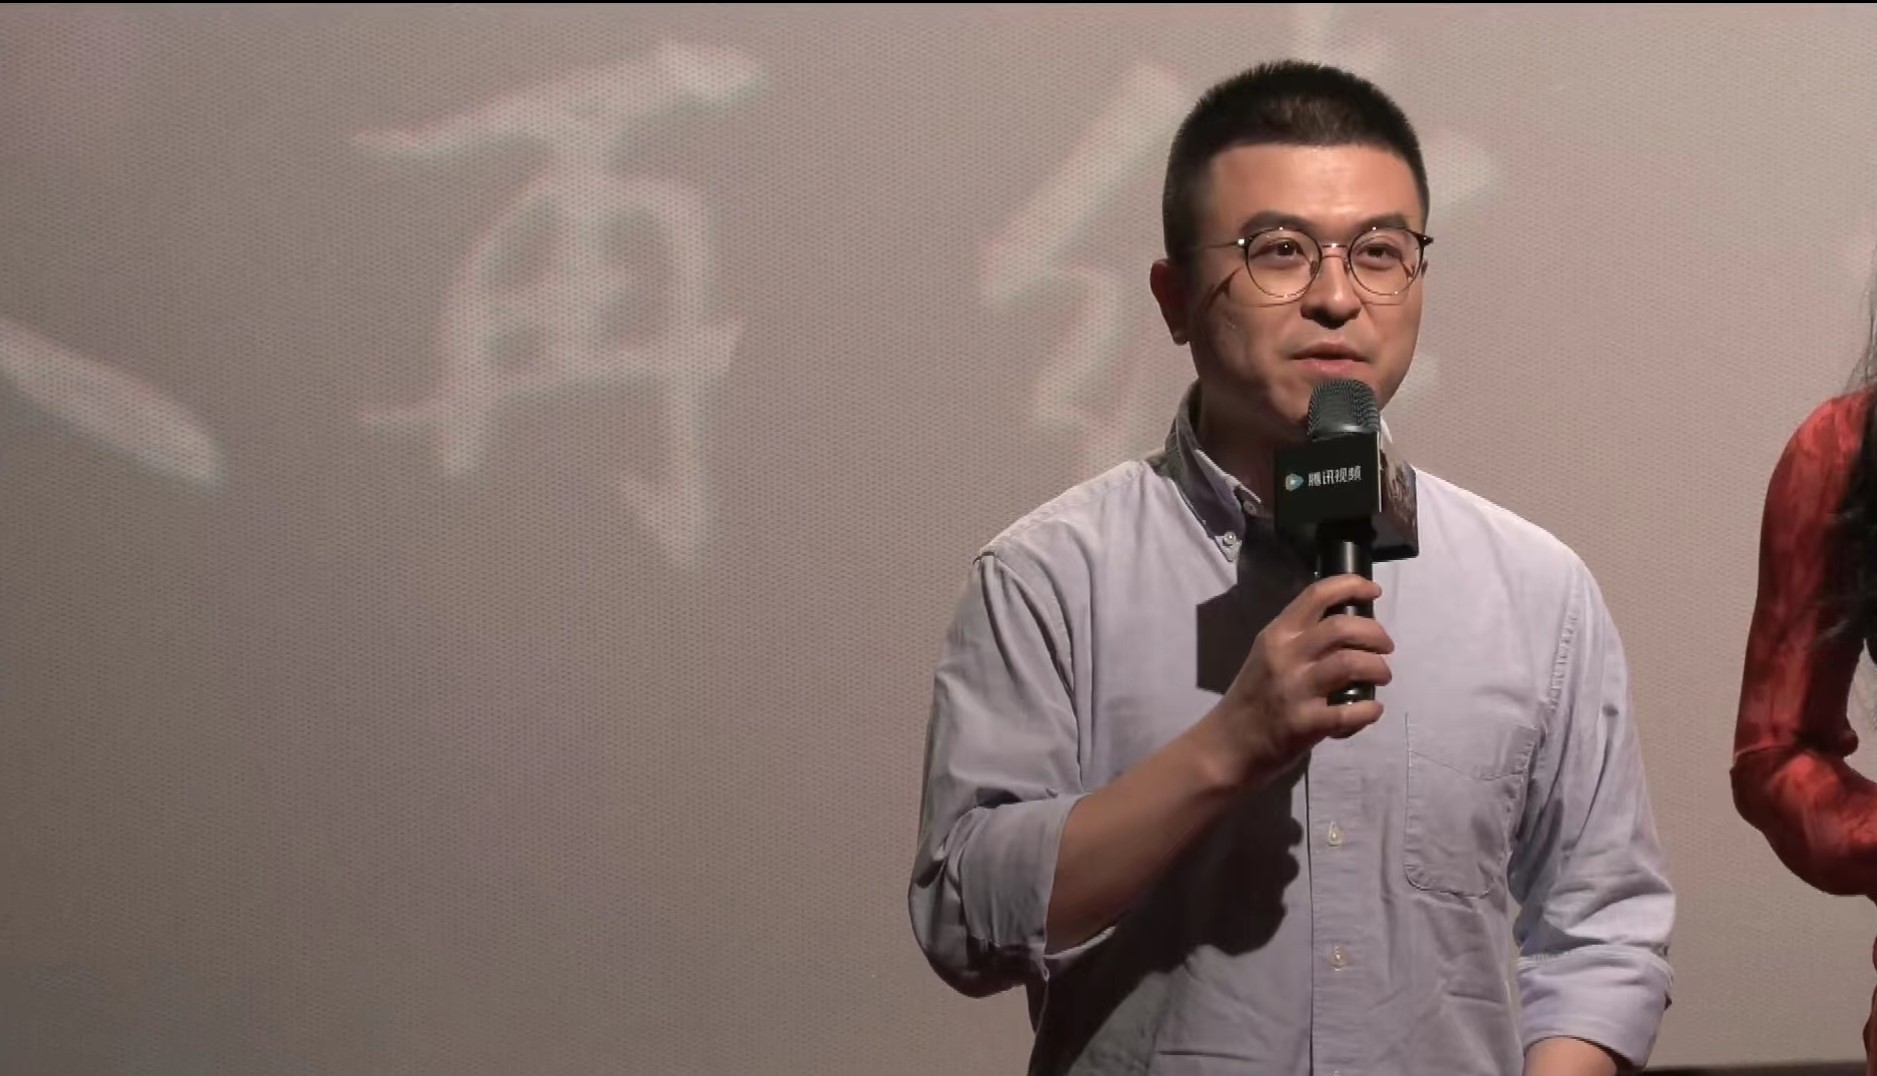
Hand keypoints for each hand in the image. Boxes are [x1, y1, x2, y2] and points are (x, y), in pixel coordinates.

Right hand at [1211, 573, 1393, 784]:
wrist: (1226, 745)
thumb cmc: (1252, 698)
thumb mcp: (1267, 656)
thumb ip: (1300, 640)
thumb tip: (1348, 628)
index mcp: (1277, 635)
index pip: (1316, 595)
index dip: (1352, 585)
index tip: (1373, 591)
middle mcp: (1285, 656)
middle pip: (1342, 626)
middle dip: (1376, 633)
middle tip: (1385, 646)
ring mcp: (1295, 690)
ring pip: (1351, 663)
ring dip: (1378, 668)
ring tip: (1382, 676)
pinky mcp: (1304, 724)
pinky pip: (1351, 712)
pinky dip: (1371, 710)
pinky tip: (1372, 710)